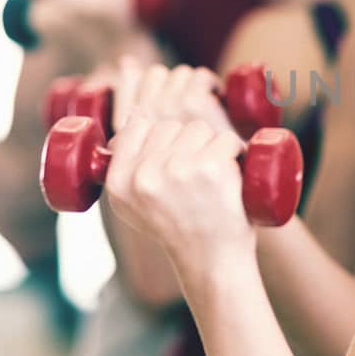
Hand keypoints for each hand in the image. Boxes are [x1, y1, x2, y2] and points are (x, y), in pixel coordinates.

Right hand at [103, 61, 251, 282]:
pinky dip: (237, 153)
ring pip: (198, 129)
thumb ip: (124, 163)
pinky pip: (226, 139)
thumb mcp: (135, 203)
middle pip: (170, 125)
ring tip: (214, 179)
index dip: (158, 123)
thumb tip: (130, 94)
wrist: (212, 262)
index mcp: (117, 183)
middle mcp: (142, 176)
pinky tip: (234, 176)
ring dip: (213, 147)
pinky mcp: (209, 169)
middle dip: (189, 141)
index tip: (168, 129)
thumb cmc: (179, 227)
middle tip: (199, 176)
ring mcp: (176, 170)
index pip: (137, 124)